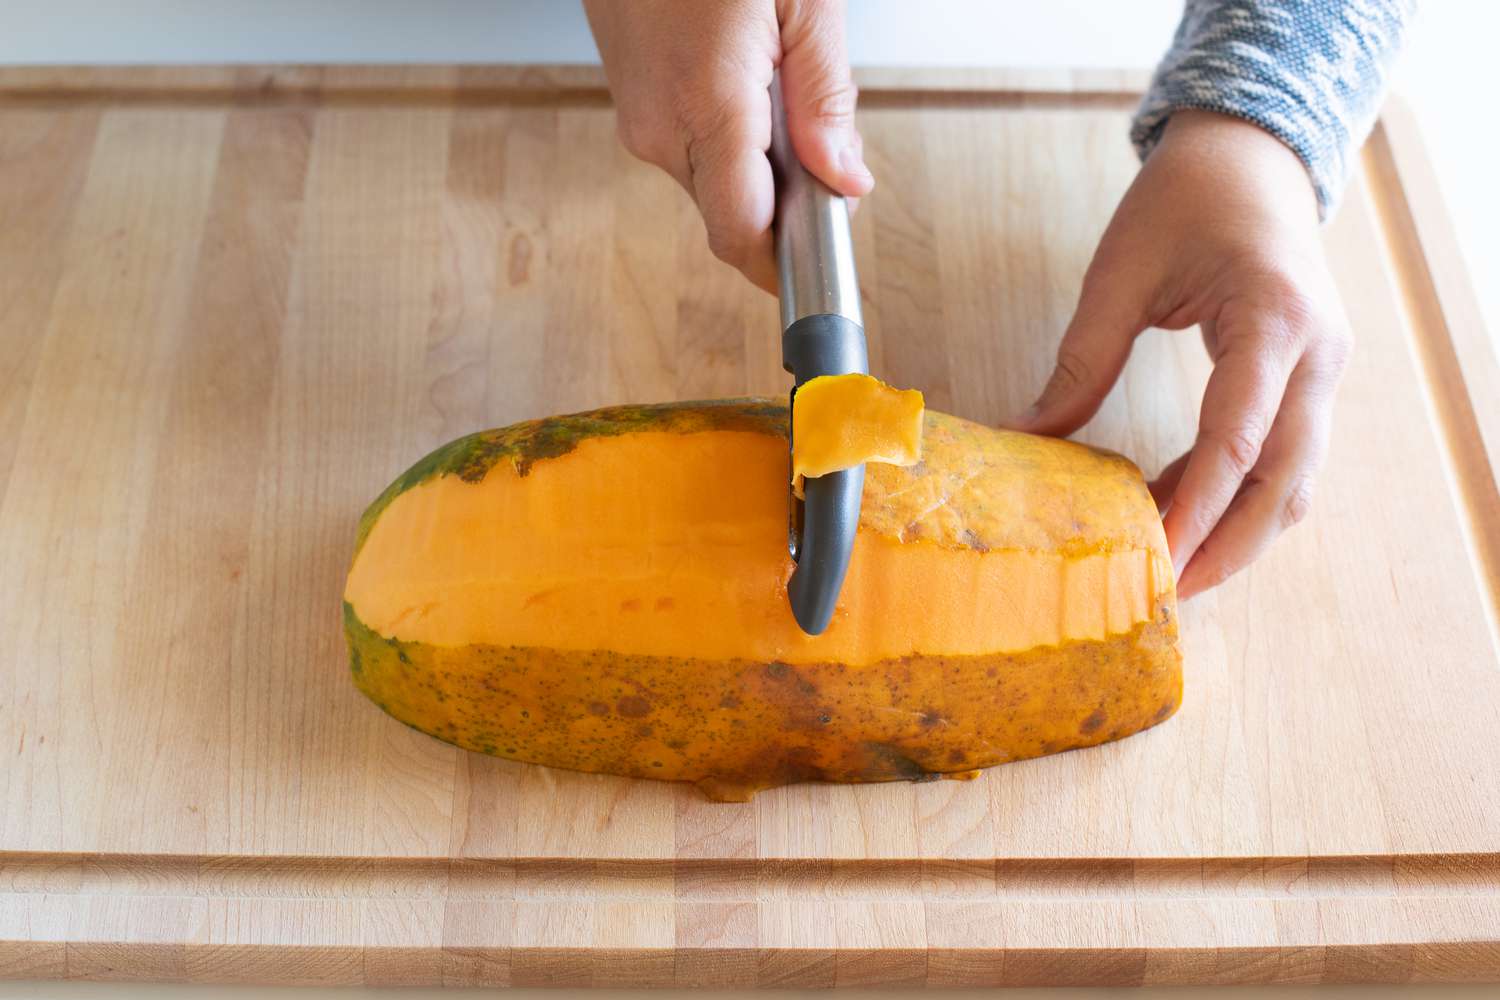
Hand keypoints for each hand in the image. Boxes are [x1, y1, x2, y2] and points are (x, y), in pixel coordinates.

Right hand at [583, 0, 872, 290]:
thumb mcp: (804, 0)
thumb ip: (826, 98)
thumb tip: (845, 181)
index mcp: (706, 105)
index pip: (743, 235)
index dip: (786, 267)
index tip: (825, 270)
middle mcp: (660, 128)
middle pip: (735, 217)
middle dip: (787, 205)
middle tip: (826, 149)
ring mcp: (640, 119)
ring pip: (715, 185)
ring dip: (761, 167)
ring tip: (780, 89)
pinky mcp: (633, 105)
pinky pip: (692, 150)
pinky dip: (732, 138)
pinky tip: (747, 82)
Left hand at [1009, 110, 1352, 599]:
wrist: (1250, 153)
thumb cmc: (1185, 198)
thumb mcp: (1119, 273)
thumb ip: (1080, 362)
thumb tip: (1023, 437)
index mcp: (1275, 320)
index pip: (1238, 441)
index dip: (1196, 510)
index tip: (1155, 561)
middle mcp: (1317, 355)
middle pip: (1286, 483)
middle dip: (1228, 548)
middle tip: (1164, 593)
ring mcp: (1322, 370)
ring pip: (1294, 482)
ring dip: (1237, 531)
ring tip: (1166, 565)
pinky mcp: (1307, 379)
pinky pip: (1282, 458)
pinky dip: (1235, 495)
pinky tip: (1176, 509)